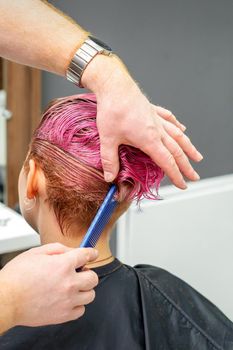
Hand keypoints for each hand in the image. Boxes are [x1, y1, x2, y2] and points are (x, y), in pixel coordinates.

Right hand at [0, 243, 97, 330]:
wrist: (6, 300)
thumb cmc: (17, 276)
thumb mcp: (36, 253)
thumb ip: (58, 249)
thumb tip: (72, 251)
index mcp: (63, 265)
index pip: (86, 255)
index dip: (90, 253)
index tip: (92, 254)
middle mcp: (69, 283)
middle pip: (93, 277)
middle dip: (87, 272)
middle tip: (78, 272)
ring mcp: (68, 300)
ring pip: (90, 295)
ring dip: (84, 289)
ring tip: (73, 287)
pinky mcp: (63, 315)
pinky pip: (81, 310)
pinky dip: (77, 304)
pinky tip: (68, 299)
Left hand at [82, 55, 202, 188]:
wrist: (114, 86)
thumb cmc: (112, 110)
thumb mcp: (108, 139)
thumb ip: (110, 160)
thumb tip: (109, 177)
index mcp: (149, 139)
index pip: (167, 162)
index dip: (176, 175)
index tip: (182, 185)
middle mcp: (157, 130)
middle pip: (176, 151)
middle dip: (186, 166)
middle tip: (194, 176)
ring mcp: (156, 119)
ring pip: (178, 135)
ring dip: (188, 147)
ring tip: (197, 156)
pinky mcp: (152, 110)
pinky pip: (169, 119)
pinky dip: (177, 126)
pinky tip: (182, 129)